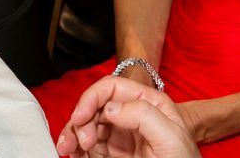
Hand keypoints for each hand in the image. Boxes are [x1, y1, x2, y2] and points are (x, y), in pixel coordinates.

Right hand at [57, 77, 198, 157]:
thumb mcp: (171, 136)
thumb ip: (143, 115)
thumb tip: (111, 107)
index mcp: (147, 103)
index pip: (112, 88)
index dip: (91, 98)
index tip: (80, 117)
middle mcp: (131, 115)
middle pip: (95, 107)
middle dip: (80, 121)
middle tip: (80, 143)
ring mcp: (120, 135)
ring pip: (87, 126)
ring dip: (73, 135)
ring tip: (68, 151)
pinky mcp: (112, 154)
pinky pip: (87, 147)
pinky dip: (76, 149)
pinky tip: (73, 155)